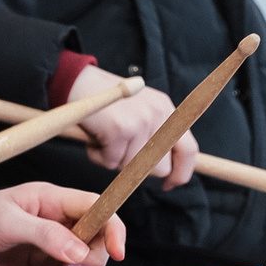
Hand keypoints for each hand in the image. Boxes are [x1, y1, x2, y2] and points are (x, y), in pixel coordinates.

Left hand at [0, 182, 121, 265]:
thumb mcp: (9, 222)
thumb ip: (45, 235)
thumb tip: (78, 250)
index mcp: (53, 200)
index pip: (98, 208)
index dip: (113, 228)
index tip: (117, 251)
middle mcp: (56, 221)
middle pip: (96, 240)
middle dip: (90, 258)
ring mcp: (49, 244)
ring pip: (83, 261)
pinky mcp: (40, 265)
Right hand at [68, 64, 195, 186]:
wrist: (77, 81)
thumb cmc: (106, 100)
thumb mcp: (140, 110)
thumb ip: (154, 134)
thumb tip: (163, 170)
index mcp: (166, 110)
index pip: (188, 150)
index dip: (180, 173)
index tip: (169, 184)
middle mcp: (158, 115)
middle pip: (160, 168)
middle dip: (139, 170)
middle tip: (120, 153)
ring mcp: (140, 122)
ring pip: (132, 168)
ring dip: (113, 160)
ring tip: (104, 139)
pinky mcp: (121, 130)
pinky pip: (111, 162)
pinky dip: (98, 156)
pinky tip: (94, 137)